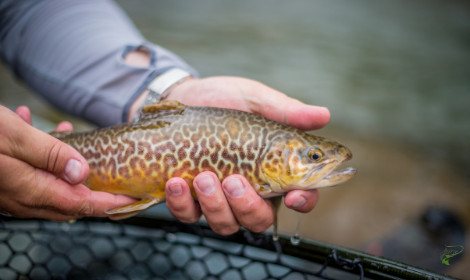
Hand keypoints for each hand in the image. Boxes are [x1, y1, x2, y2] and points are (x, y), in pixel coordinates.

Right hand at [0, 105, 134, 220]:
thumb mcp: (15, 138)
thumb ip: (51, 155)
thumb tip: (82, 172)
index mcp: (33, 190)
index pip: (83, 204)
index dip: (112, 203)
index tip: (133, 199)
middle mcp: (24, 198)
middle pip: (73, 202)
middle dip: (98, 192)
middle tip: (120, 180)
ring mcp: (14, 193)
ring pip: (55, 187)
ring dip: (70, 169)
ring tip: (75, 141)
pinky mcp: (6, 183)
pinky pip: (35, 177)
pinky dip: (46, 160)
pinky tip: (42, 133)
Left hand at [162, 76, 328, 234]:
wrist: (182, 95)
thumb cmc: (224, 98)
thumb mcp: (254, 99)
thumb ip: (285, 110)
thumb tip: (324, 115)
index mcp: (274, 168)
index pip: (300, 194)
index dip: (302, 201)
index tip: (293, 196)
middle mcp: (250, 189)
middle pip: (259, 219)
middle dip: (247, 207)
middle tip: (233, 181)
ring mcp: (218, 198)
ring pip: (225, 224)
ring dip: (215, 205)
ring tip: (202, 176)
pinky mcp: (190, 198)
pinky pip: (190, 216)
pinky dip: (183, 204)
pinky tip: (176, 182)